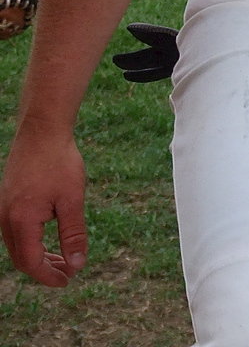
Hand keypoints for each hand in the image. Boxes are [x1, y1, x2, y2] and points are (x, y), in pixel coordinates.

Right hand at [0, 128, 87, 286]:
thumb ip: (73, 234)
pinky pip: (14, 231)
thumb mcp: (72, 199)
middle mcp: (5, 218)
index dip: (49, 276)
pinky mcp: (6, 200)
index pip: (31, 263)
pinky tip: (48, 238)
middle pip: (20, 258)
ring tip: (61, 258)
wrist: (42, 130)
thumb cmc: (59, 161)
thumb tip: (77, 264)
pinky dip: (30, 241)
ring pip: (16, 245)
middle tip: (67, 273)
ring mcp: (2, 208)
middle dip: (43, 269)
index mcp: (20, 220)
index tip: (68, 280)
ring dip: (37, 256)